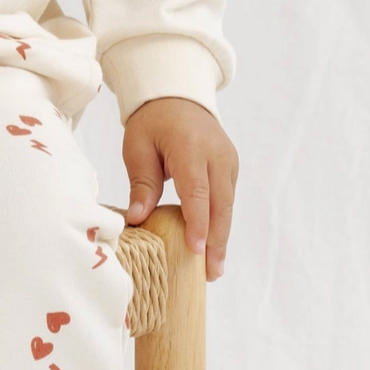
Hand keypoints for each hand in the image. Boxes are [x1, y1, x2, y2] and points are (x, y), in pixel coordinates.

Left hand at [122, 96, 238, 280]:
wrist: (178, 96)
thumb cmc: (153, 123)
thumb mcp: (138, 147)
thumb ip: (142, 183)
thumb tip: (138, 219)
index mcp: (191, 148)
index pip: (197, 192)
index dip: (197, 224)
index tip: (195, 251)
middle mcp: (217, 156)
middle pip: (219, 205)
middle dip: (215, 241)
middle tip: (209, 274)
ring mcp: (229, 161)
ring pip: (227, 206)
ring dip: (221, 237)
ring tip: (213, 269)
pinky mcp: (231, 167)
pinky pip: (227, 199)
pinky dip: (220, 223)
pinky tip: (213, 246)